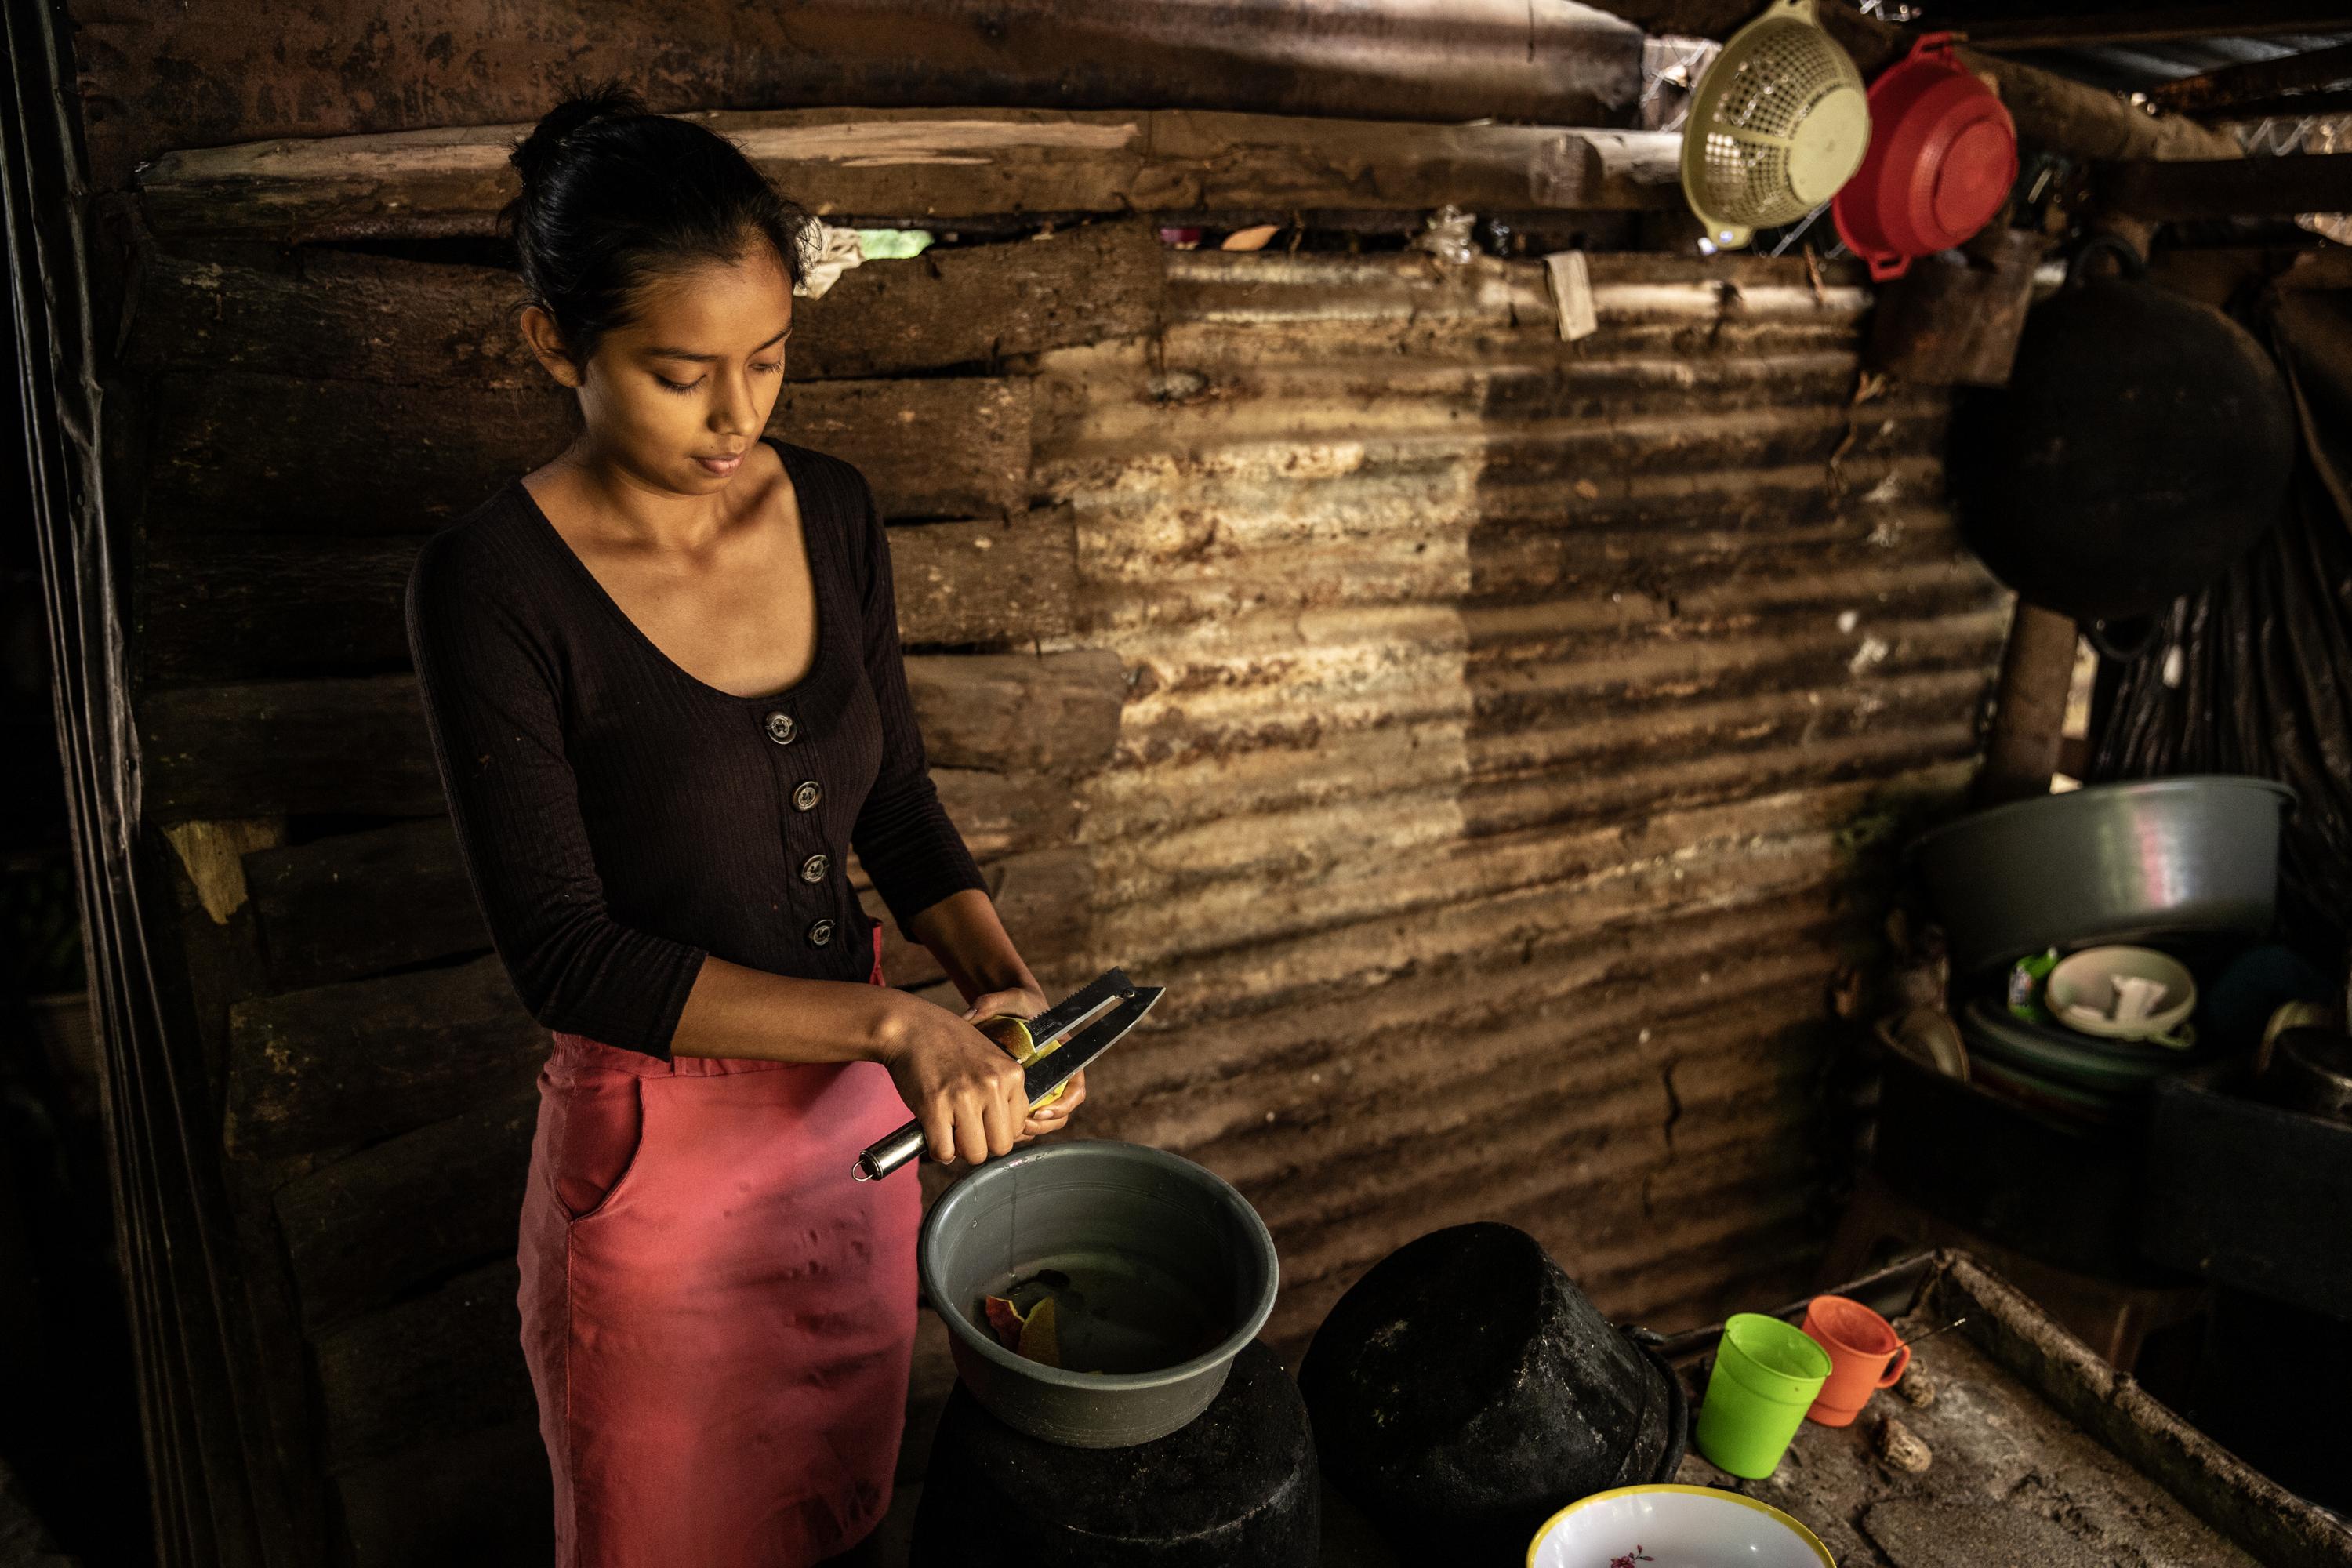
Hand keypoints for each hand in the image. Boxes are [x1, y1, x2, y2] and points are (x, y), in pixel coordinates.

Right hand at [872, 993, 1029, 1167]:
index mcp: (1012, 1074)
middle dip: (983, 1145)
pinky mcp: (935, 1106)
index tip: (982, 1122)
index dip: (998, 1130)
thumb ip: (1005, 1091)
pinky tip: (933, 1132)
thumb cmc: (949, 1045)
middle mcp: (992, 1085)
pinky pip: (944, 1152)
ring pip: (975, 1154)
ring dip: (960, 1149)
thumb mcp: (991, 1059)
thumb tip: (1019, 1135)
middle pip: (1001, 1146)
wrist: (910, 1028)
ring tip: (949, 1130)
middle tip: (965, 1130)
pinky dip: (938, 1150)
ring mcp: (964, 1096)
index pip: (1019, 1127)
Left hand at [960, 987, 1084, 1142]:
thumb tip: (969, 1015)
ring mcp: (1038, 1088)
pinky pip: (1021, 1117)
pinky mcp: (1019, 1094)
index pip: (1075, 1090)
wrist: (1004, 1007)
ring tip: (1003, 1130)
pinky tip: (992, 1125)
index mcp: (1062, 1056)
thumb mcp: (1008, 998)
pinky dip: (1011, 1125)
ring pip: (1040, 1120)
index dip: (1062, 1105)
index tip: (1040, 1110)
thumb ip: (991, 1003)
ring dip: (1025, 1129)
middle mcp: (1054, 1076)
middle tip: (1018, 1127)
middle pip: (1058, 1113)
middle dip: (1040, 1125)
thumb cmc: (1013, 1001)